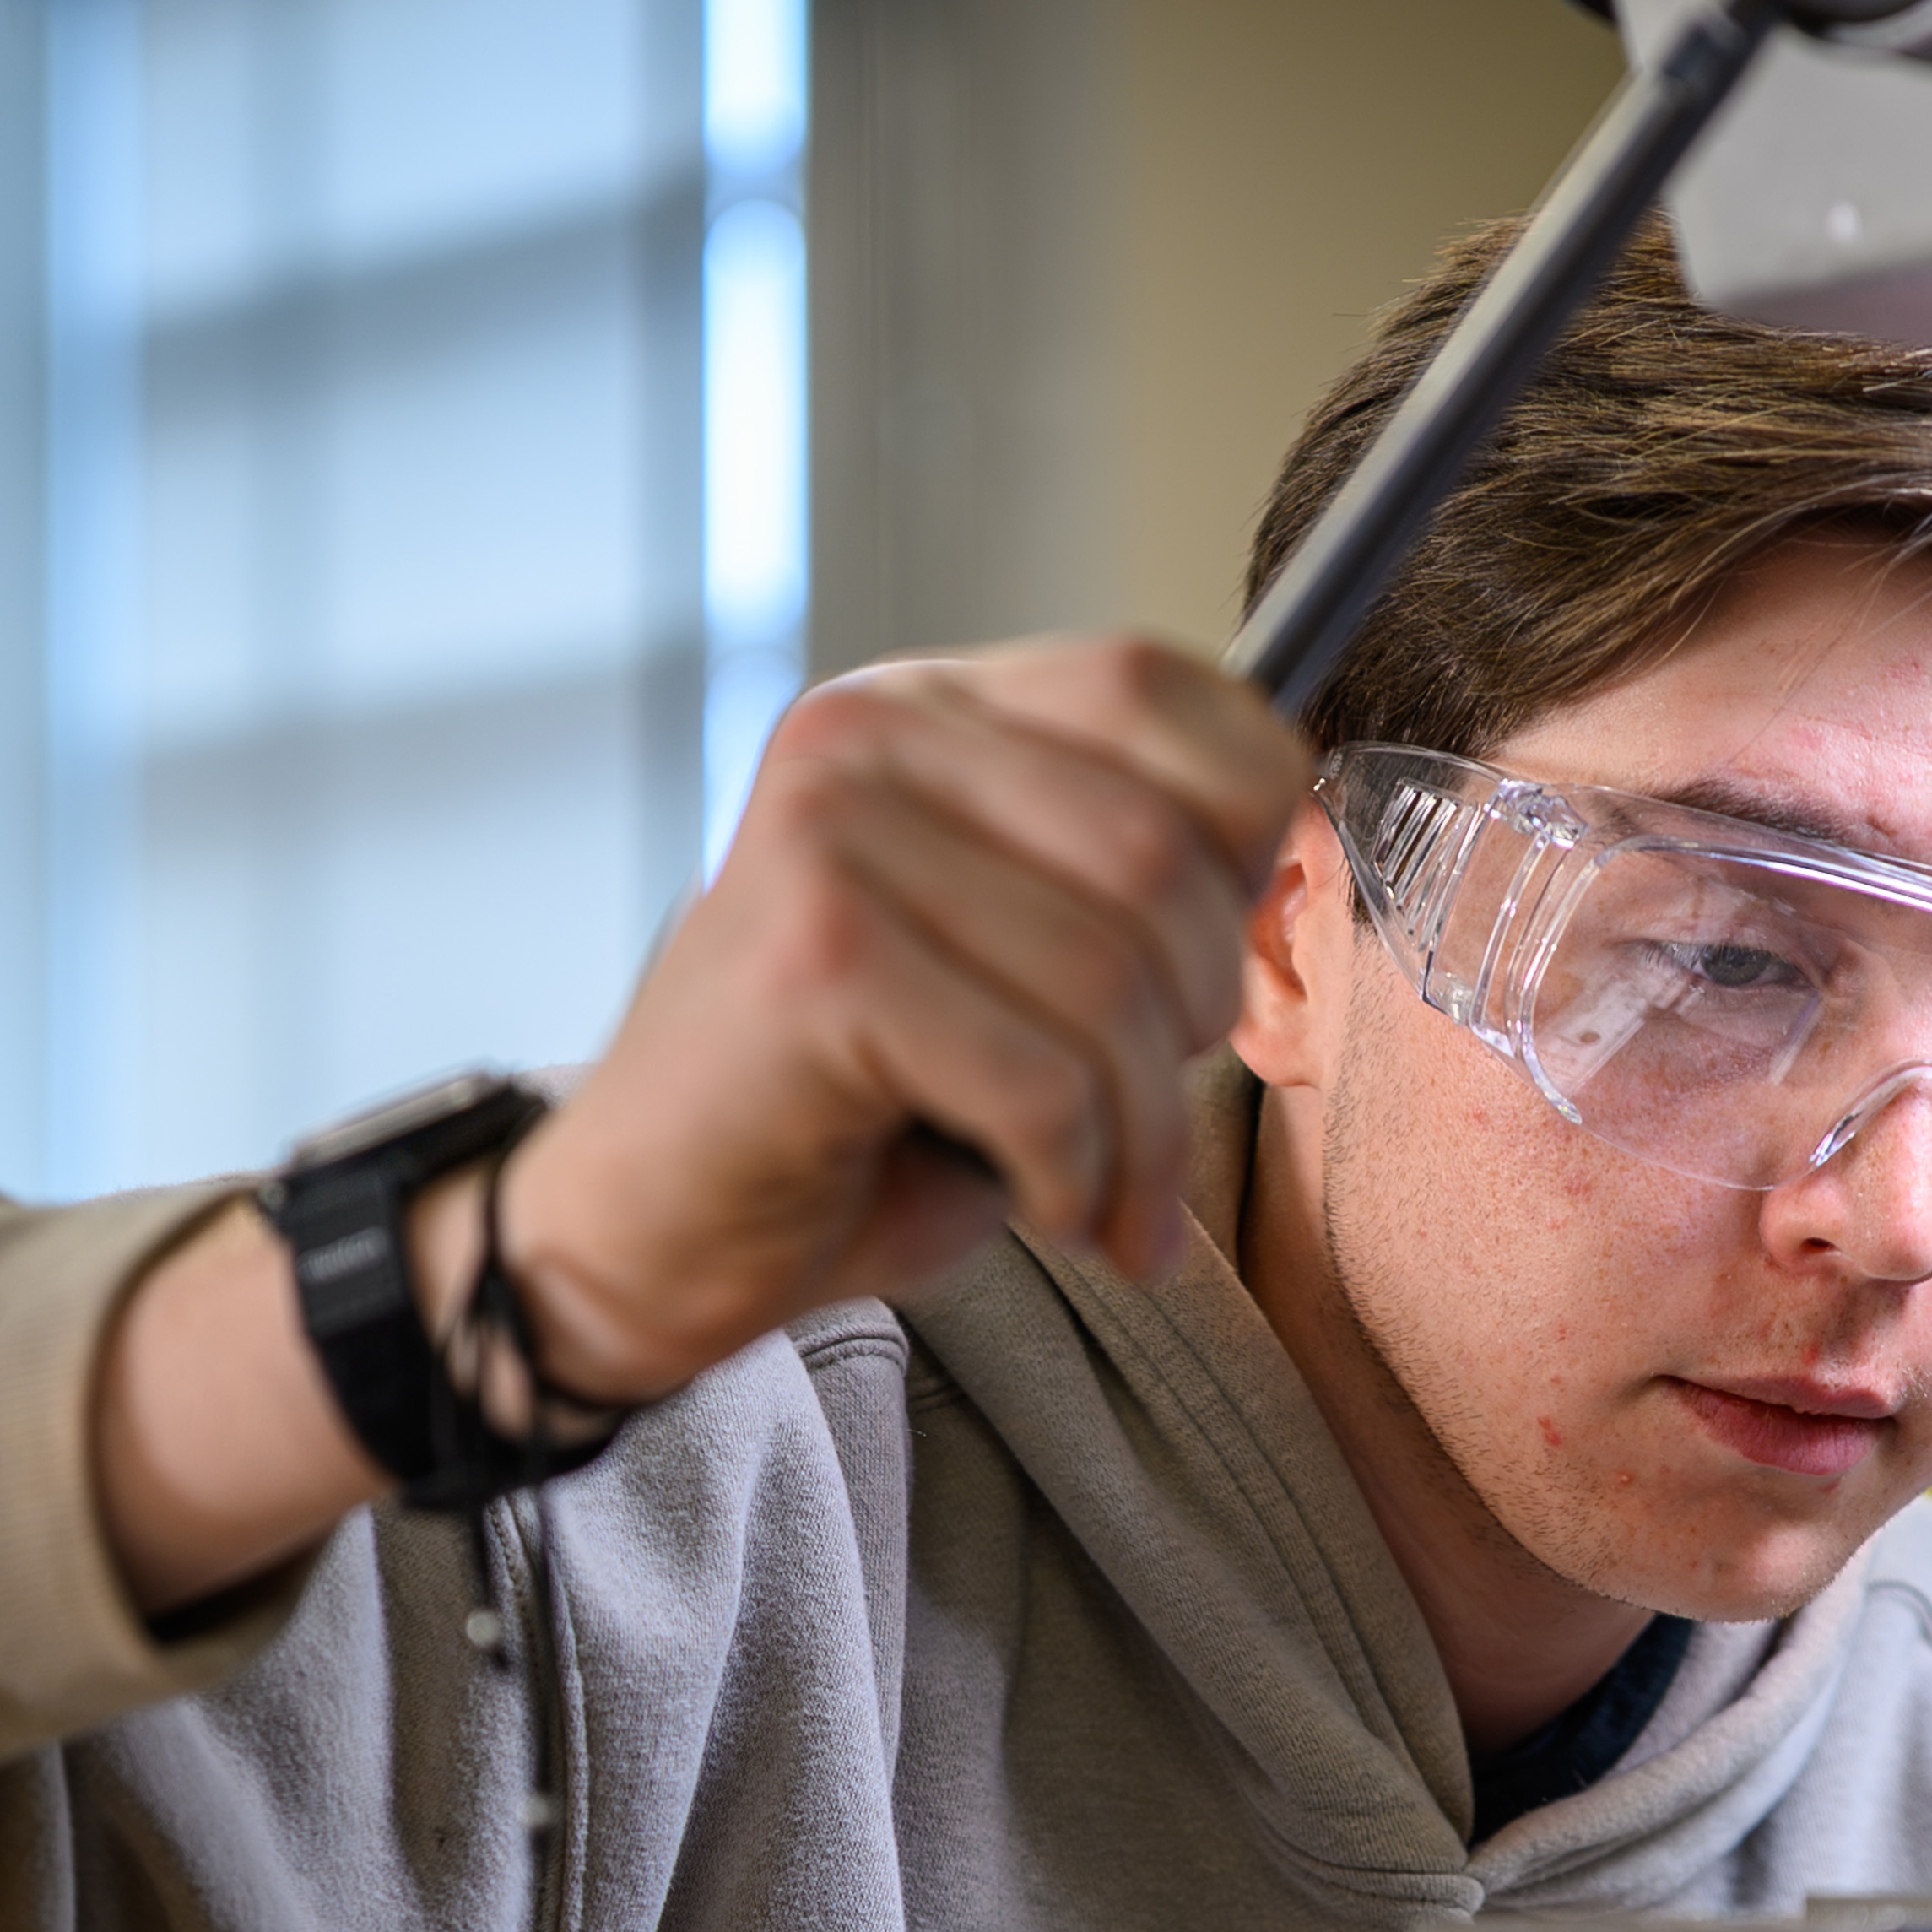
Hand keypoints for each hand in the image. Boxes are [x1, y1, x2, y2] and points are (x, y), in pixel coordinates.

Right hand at [89, 638, 1298, 1615]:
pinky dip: (1075, 1176)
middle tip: (1148, 1125)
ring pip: (1117, 984)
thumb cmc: (849, 1111)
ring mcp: (829, 833)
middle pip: (1168, 855)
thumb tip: (1288, 861)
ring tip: (1107, 1200)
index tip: (1217, 972)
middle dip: (1199, 1025)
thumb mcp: (1014, 961)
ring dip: (1146, 1137)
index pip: (1175, 696)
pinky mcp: (813, 960)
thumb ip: (1128, 884)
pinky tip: (1038, 1205)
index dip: (1250, 842)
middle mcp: (869, 734)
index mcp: (926, 704)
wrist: (643, 1235)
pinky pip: (1044, 1080)